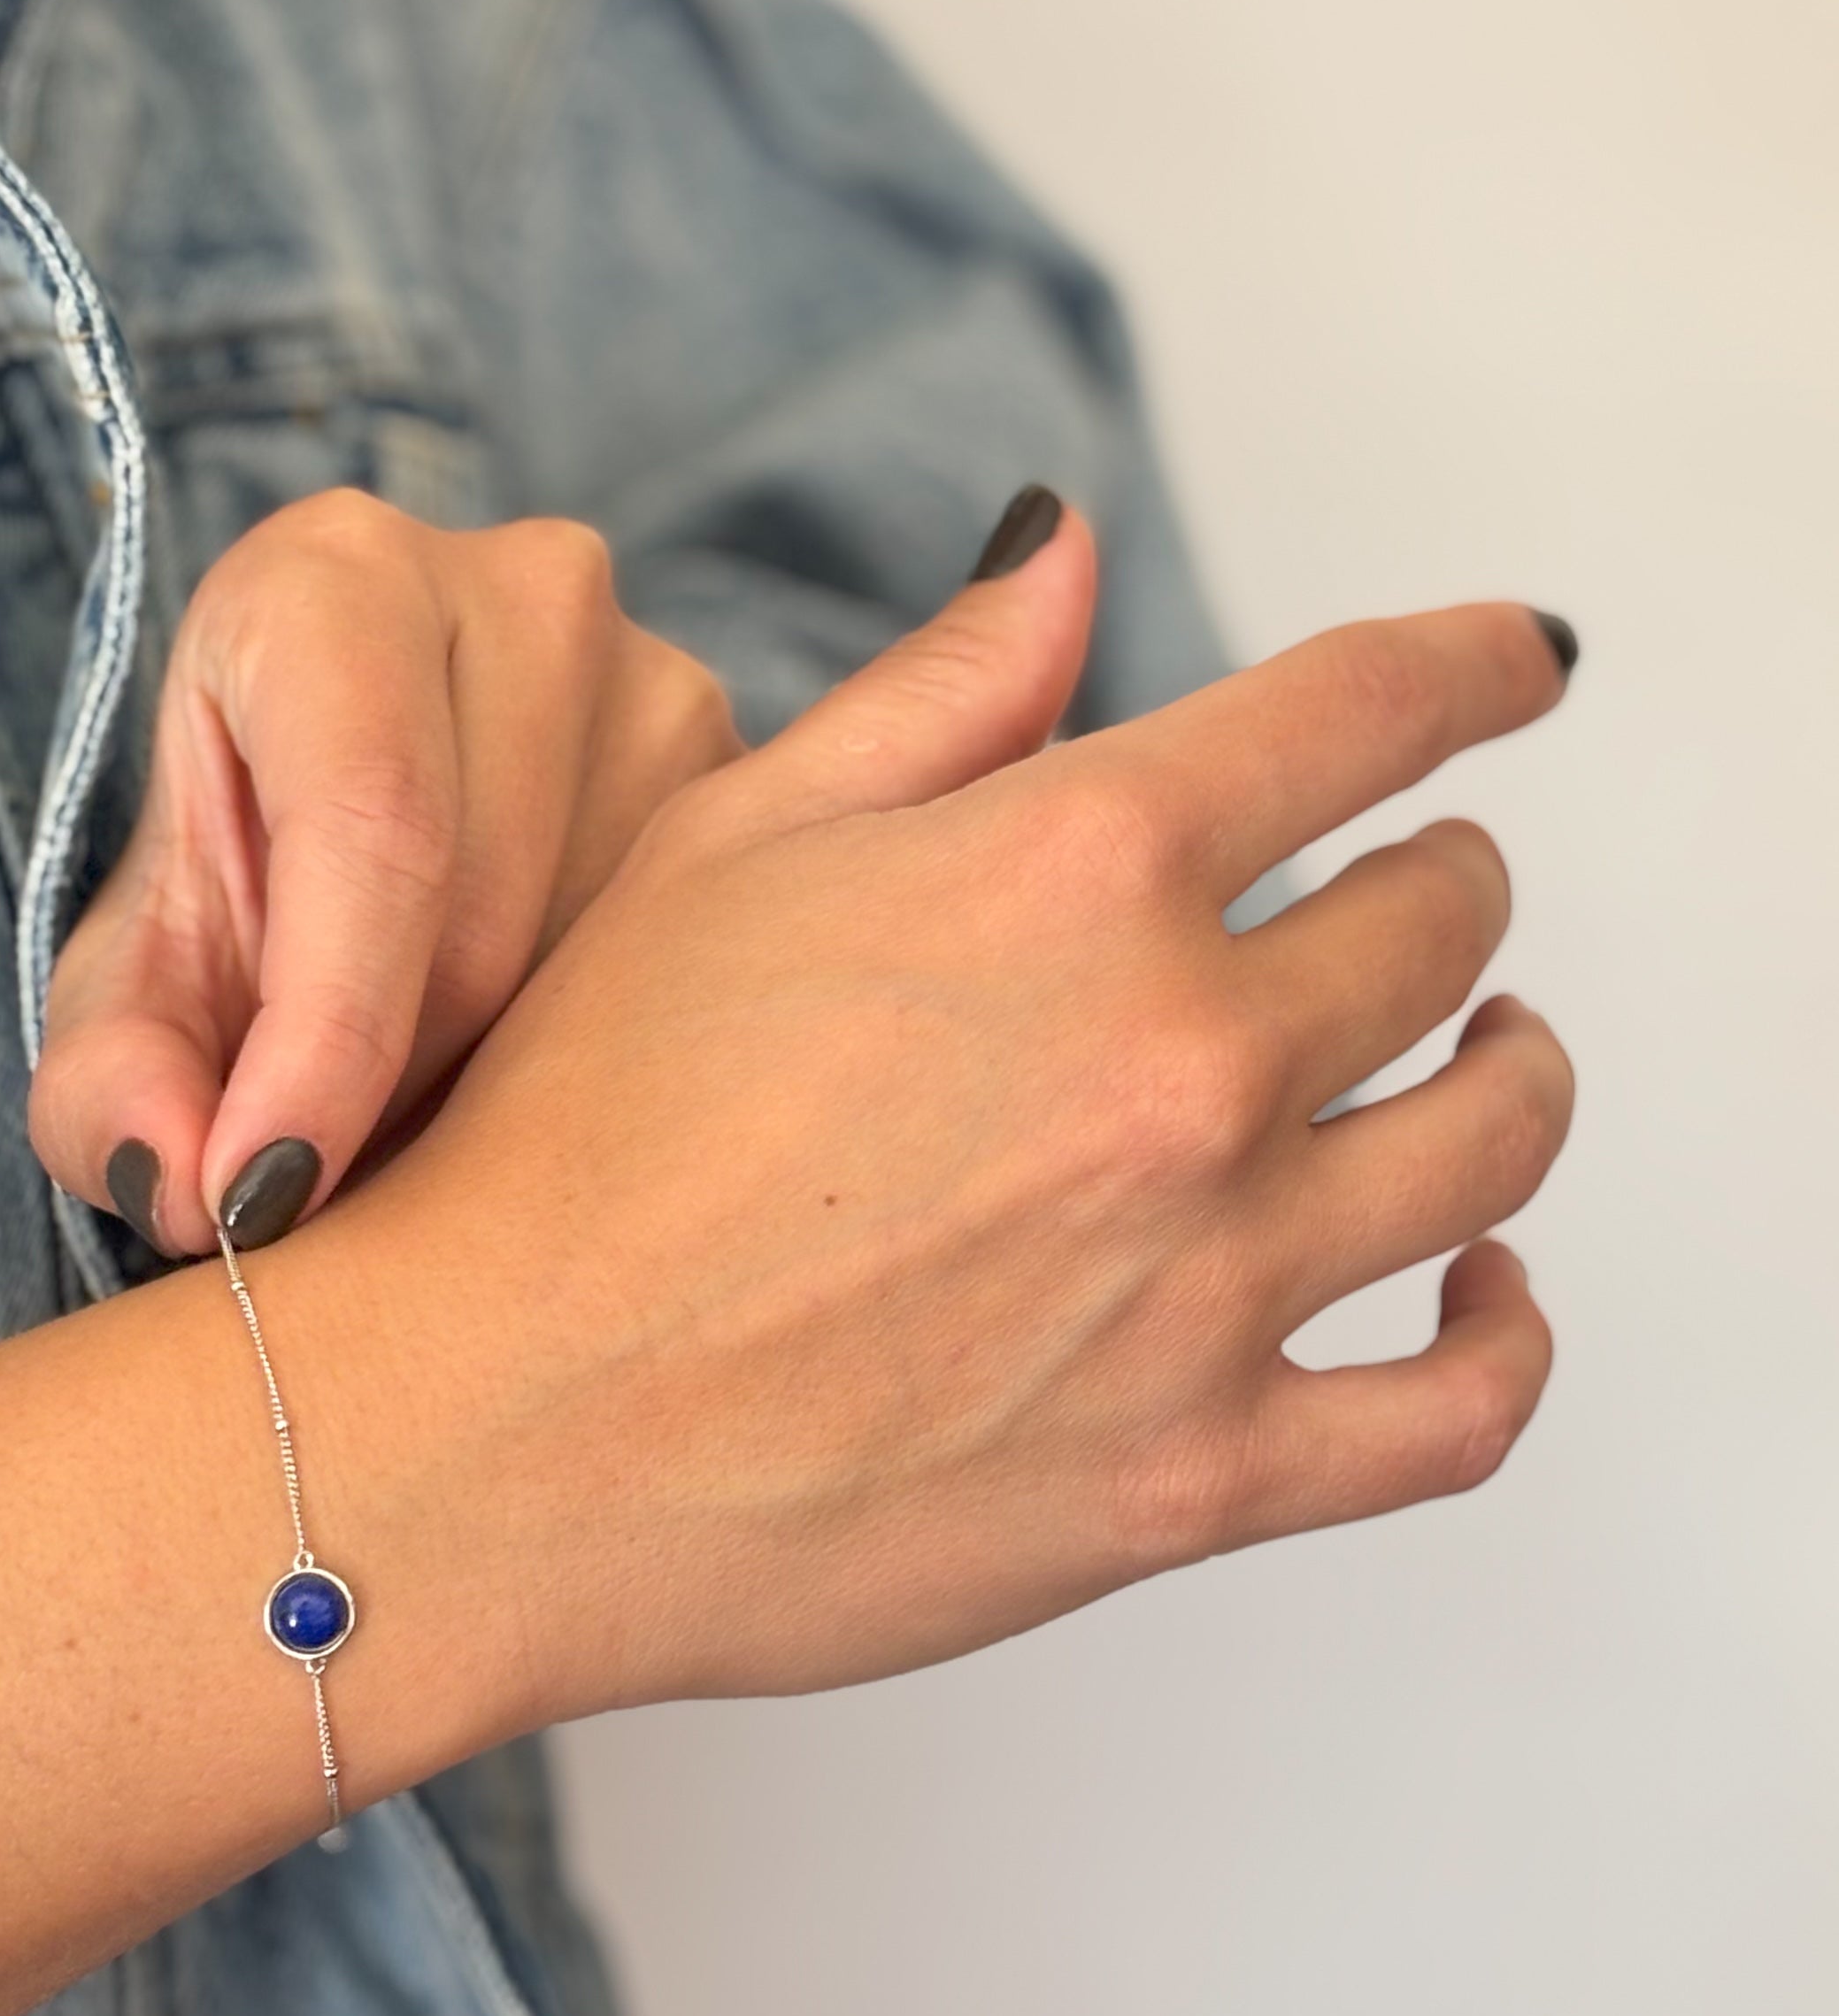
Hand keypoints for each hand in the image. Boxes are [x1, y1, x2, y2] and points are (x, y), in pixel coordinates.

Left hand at [29, 492, 741, 1256]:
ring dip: (501, 1086)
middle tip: (325, 1173)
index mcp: (333, 580)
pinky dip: (597, 1053)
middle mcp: (521, 591)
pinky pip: (686, 964)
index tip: (264, 1195)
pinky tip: (528, 1067)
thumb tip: (176, 1181)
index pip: (369, 821)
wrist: (358, 791)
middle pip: (484, 916)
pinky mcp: (751, 769)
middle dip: (394, 1088)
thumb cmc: (238, 872)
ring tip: (417, 1101)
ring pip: (603, 961)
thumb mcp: (136, 977)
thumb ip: (109, 1080)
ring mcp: (660, 677)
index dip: (323, 1037)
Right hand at [279, 502, 1573, 1733]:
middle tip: (1416, 887)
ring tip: (1487, 1047)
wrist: (494, 1426)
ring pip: (1492, 1139)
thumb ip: (940, 690)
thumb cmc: (580, 1118)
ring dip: (1513, 1065)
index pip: (1364, 715)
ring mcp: (1211, 1274)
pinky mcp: (1203, 1469)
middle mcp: (1183, 1054)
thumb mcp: (732, 838)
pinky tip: (1488, 1282)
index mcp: (1075, 868)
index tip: (1521, 660)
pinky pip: (1461, 1405)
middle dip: (1446, 882)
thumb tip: (1074, 545)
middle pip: (1441, 924)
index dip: (1471, 667)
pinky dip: (1510, 1333)